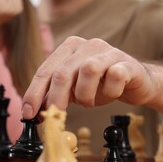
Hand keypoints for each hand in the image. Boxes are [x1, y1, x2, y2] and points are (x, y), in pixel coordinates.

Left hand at [22, 36, 155, 118]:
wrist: (135, 81)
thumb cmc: (99, 85)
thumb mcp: (71, 90)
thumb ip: (52, 95)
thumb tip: (31, 112)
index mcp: (67, 49)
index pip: (44, 71)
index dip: (33, 94)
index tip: (27, 114)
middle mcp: (85, 45)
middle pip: (62, 73)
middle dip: (55, 99)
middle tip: (55, 116)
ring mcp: (107, 51)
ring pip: (87, 71)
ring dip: (85, 95)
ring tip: (89, 102)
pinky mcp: (126, 62)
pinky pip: (114, 76)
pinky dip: (109, 92)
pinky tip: (111, 93)